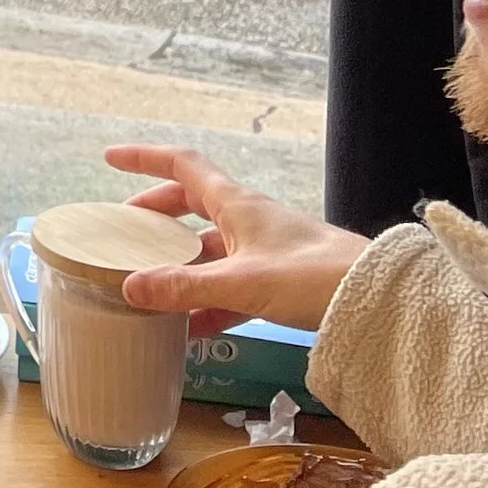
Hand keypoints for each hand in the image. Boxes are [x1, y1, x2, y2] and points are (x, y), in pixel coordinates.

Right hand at [102, 145, 372, 333]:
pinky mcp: (278, 281)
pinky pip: (230, 284)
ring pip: (210, 247)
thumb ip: (185, 287)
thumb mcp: (241, 283)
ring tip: (148, 282)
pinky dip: (205, 300)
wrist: (376, 300)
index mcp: (237, 204)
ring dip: (179, 261)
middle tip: (125, 229)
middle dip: (156, 213)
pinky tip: (189, 328)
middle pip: (192, 204)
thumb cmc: (312, 277)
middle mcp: (248, 219)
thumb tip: (129, 287)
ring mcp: (264, 250)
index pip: (182, 166)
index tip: (111, 159)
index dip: (145, 158)